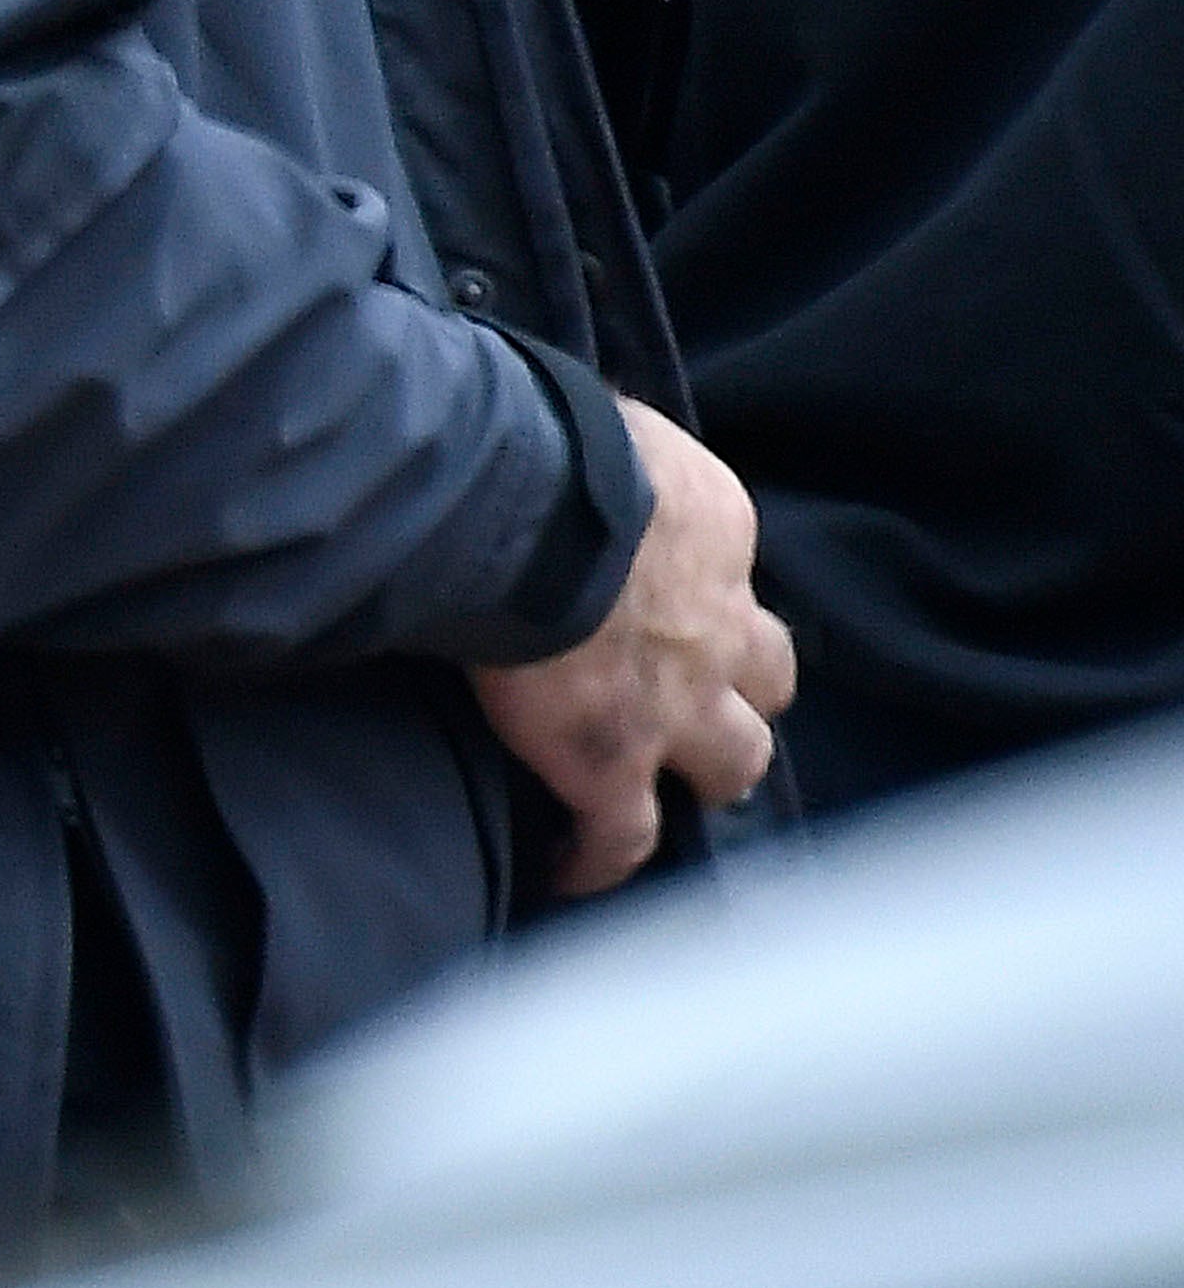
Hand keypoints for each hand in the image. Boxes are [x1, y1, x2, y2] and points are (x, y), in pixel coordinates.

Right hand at [473, 396, 797, 896]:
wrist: (520, 506)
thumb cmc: (539, 436)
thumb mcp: (591, 417)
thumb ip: (596, 446)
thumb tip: (549, 422)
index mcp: (711, 526)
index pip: (724, 566)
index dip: (698, 587)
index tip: (657, 598)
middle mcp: (717, 622)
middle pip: (766, 672)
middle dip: (740, 685)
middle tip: (696, 696)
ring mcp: (676, 704)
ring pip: (735, 759)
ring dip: (708, 765)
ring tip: (662, 781)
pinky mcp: (612, 763)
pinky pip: (620, 835)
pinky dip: (599, 856)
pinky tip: (569, 870)